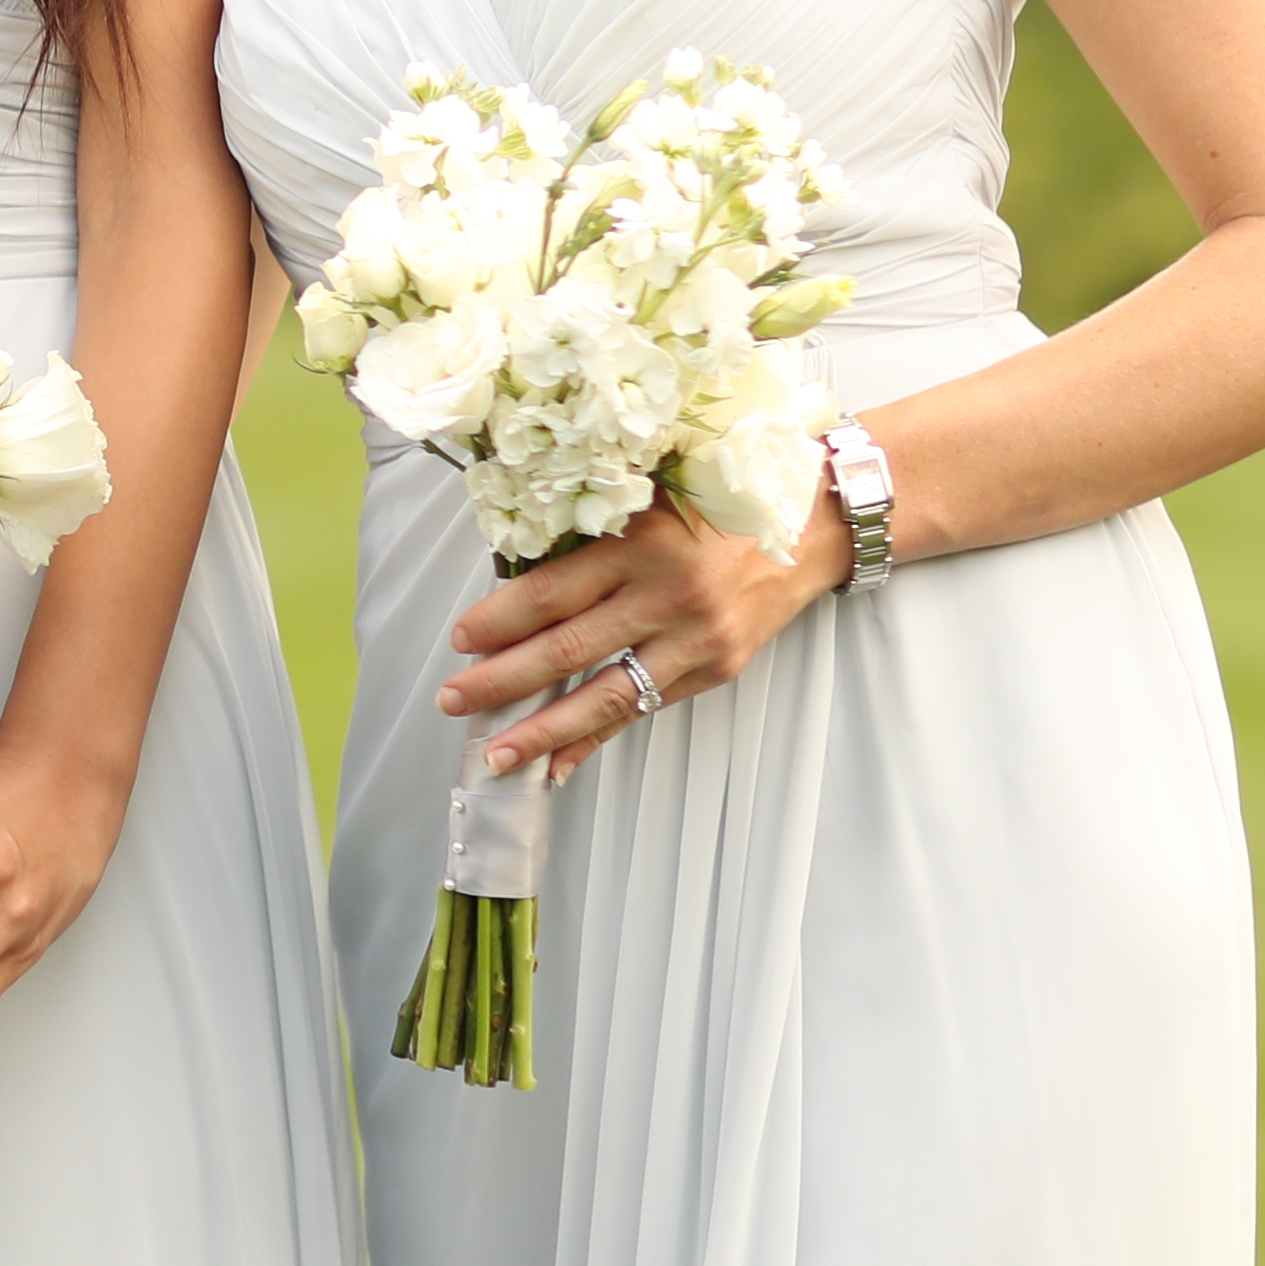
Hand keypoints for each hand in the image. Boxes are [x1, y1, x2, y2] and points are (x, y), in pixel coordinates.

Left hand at [437, 491, 848, 776]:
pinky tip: (558, 766)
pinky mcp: (713, 671)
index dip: (499, 620)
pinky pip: (643, 712)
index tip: (460, 640)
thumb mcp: (648, 499)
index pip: (551, 592)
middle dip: (502, 680)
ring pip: (604, 695)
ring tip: (494, 753)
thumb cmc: (716, 502)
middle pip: (568, 649)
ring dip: (543, 730)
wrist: (811, 527)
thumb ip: (590, 534)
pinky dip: (596, 741)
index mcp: (640, 543)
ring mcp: (693, 641)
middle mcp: (666, 596)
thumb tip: (513, 582)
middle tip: (453, 698)